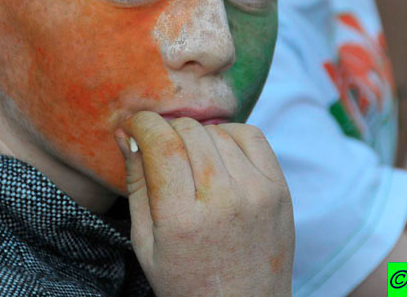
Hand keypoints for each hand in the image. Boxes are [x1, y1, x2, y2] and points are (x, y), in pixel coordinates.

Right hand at [117, 112, 293, 296]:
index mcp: (182, 218)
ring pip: (218, 131)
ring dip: (197, 136)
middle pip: (189, 131)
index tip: (135, 126)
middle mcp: (224, 200)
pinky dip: (230, 136)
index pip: (162, 144)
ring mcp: (256, 191)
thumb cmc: (187, 281)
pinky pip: (251, 136)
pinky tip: (219, 156)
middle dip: (167, 131)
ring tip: (190, 161)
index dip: (143, 124)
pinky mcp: (279, 188)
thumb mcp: (146, 243)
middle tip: (160, 148)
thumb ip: (136, 184)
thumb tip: (127, 135)